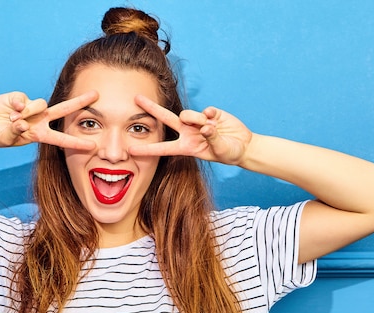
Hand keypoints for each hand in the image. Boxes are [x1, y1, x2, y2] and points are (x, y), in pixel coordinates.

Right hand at [0, 90, 98, 149]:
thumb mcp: (7, 138)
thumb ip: (14, 131)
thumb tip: (21, 121)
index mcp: (40, 134)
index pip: (62, 138)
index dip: (77, 142)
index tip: (93, 146)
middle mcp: (40, 120)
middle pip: (64, 109)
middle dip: (80, 102)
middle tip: (96, 94)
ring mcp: (31, 108)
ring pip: (40, 104)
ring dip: (27, 112)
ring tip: (12, 119)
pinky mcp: (20, 97)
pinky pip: (24, 98)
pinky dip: (17, 104)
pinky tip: (10, 110)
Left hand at [128, 95, 252, 164]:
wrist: (243, 146)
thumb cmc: (229, 153)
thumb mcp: (219, 150)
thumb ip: (212, 138)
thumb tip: (206, 126)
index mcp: (186, 147)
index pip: (163, 148)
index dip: (147, 150)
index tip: (130, 150)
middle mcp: (188, 133)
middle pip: (166, 118)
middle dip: (151, 108)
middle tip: (136, 98)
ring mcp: (198, 122)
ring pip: (188, 115)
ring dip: (196, 119)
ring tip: (209, 127)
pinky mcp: (210, 114)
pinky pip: (205, 110)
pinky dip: (210, 114)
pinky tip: (215, 119)